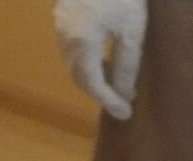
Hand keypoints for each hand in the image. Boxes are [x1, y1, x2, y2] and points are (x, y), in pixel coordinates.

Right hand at [55, 0, 147, 119]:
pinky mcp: (62, 15)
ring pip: (73, 62)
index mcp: (82, 43)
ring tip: (117, 83)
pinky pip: (72, 48)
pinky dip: (87, 62)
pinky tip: (104, 60)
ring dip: (93, 78)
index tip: (126, 113)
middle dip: (100, 92)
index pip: (92, 84)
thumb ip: (127, 65)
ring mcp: (60, 24)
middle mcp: (65, 37)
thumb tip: (123, 94)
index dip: (109, 101)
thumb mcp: (132, 31)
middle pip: (79, 76)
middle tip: (122, 102)